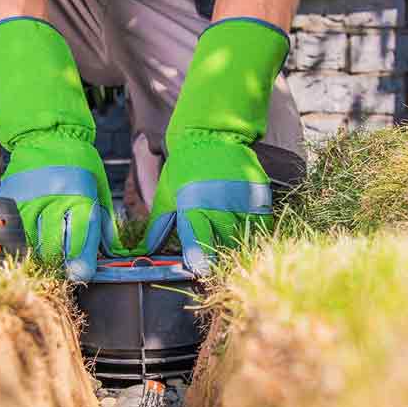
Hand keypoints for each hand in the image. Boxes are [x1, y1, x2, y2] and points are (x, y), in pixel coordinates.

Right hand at [0, 17, 127, 279]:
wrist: (49, 133)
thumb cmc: (81, 161)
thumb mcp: (100, 187)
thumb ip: (106, 220)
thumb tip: (113, 252)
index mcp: (81, 197)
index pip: (82, 239)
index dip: (83, 263)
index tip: (83, 275)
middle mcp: (55, 200)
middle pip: (57, 245)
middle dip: (63, 264)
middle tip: (66, 273)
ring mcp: (32, 200)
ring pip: (33, 240)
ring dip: (42, 257)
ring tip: (48, 265)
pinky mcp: (14, 198)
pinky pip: (16, 228)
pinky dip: (23, 242)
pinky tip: (29, 250)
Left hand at [134, 18, 288, 274]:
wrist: (212, 135)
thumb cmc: (184, 168)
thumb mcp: (166, 194)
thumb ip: (159, 224)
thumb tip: (148, 251)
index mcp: (193, 204)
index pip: (197, 239)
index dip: (199, 258)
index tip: (199, 270)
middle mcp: (219, 203)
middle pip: (224, 242)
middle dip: (219, 258)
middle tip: (216, 269)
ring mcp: (241, 199)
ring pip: (244, 236)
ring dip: (237, 248)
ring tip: (232, 258)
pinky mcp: (258, 194)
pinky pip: (260, 223)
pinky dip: (254, 234)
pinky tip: (247, 240)